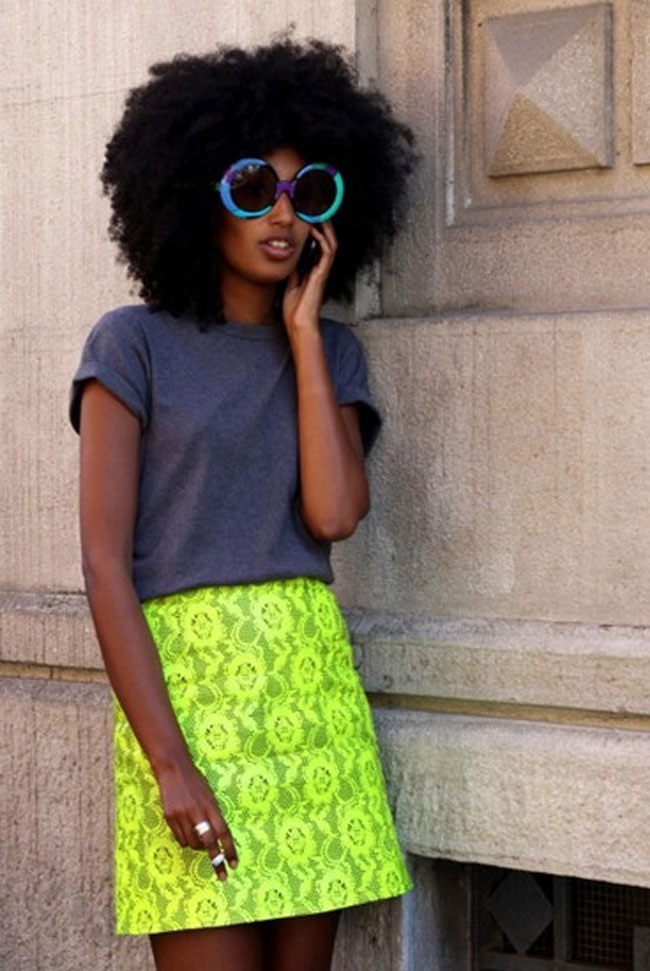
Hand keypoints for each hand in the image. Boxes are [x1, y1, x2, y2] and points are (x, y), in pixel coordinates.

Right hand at [155, 758, 237, 881]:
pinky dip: (186, 840)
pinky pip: (180, 839)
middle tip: (223, 876)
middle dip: (217, 861)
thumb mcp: (210, 796)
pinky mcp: (170, 817)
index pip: (223, 832)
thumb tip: (217, 838)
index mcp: (211, 805)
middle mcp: (197, 812)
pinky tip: (187, 832)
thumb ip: (213, 815)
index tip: (234, 864)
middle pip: (209, 843)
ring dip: (199, 847)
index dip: (229, 849)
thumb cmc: (196, 782)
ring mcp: (182, 816)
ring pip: (193, 844)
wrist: (173, 769)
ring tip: (200, 841)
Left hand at [282, 221, 337, 333]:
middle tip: (317, 209)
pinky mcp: (322, 274)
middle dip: (324, 224)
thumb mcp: (290, 282)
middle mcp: (321, 268)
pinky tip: (316, 228)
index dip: (317, 230)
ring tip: (319, 213)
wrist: (298, 323)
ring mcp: (323, 271)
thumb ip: (292, 269)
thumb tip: (287, 255)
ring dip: (326, 227)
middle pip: (328, 241)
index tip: (309, 216)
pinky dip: (323, 238)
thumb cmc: (295, 308)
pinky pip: (328, 252)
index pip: (318, 244)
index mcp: (314, 270)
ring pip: (331, 243)